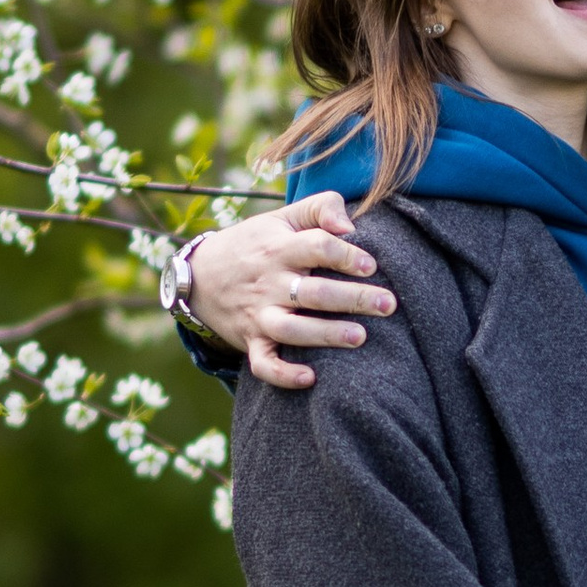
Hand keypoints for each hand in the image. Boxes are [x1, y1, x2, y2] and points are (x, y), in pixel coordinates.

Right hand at [186, 191, 398, 388]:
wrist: (198, 276)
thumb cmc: (254, 244)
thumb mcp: (281, 217)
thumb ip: (320, 207)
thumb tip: (350, 225)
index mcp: (280, 248)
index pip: (318, 247)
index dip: (347, 255)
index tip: (372, 265)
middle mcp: (270, 283)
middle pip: (314, 292)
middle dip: (353, 298)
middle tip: (388, 305)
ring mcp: (259, 314)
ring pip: (292, 329)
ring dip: (326, 335)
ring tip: (360, 337)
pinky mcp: (251, 341)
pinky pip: (264, 364)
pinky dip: (284, 374)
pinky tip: (311, 378)